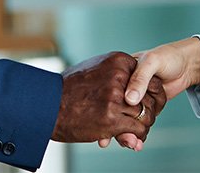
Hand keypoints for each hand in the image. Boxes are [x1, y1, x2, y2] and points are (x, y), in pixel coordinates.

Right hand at [52, 51, 167, 151]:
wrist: (48, 104)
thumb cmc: (69, 87)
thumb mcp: (94, 68)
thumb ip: (114, 72)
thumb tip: (128, 80)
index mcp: (118, 61)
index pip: (147, 76)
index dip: (151, 92)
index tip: (148, 102)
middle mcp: (119, 77)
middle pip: (150, 96)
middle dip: (151, 110)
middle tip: (147, 118)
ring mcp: (115, 98)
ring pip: (146, 114)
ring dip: (145, 124)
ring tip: (140, 130)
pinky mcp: (111, 119)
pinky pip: (138, 129)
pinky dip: (139, 135)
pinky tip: (133, 138)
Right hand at [99, 38, 199, 148]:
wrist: (187, 64)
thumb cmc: (168, 56)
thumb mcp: (152, 62)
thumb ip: (140, 79)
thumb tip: (129, 99)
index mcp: (123, 71)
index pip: (111, 92)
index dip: (105, 107)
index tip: (100, 122)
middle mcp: (126, 85)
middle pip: (116, 108)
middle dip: (114, 126)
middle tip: (107, 140)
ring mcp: (136, 97)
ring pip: (125, 117)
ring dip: (125, 133)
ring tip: (128, 144)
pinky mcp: (146, 107)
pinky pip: (137, 121)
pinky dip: (136, 132)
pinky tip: (135, 142)